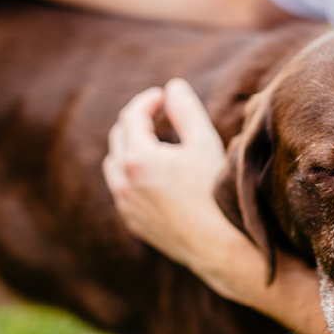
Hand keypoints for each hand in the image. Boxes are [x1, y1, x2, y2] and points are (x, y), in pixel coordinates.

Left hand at [103, 78, 246, 277]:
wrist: (219, 246)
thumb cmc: (214, 192)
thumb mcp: (204, 142)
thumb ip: (185, 109)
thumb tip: (173, 87)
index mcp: (137, 159)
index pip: (131, 116)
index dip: (147, 101)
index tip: (164, 95)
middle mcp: (124, 183)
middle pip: (118, 138)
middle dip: (137, 121)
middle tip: (162, 113)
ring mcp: (127, 206)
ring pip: (114, 166)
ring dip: (130, 148)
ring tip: (157, 141)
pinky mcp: (135, 224)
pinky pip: (123, 191)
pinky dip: (132, 174)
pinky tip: (156, 175)